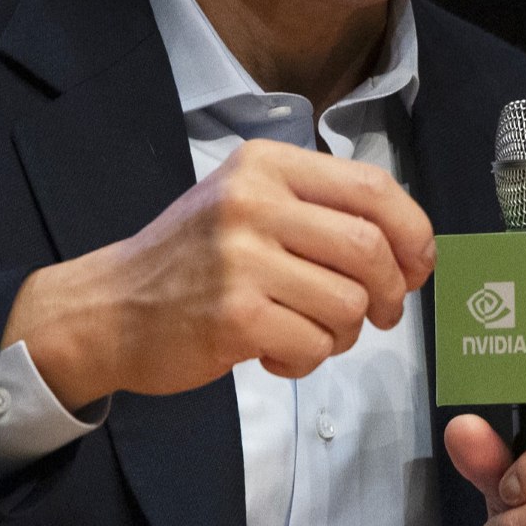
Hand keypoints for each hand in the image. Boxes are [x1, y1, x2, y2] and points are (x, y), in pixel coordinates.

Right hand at [2, 139, 434, 403]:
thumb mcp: (246, 203)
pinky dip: (308, 360)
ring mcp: (242, 259)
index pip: (373, 188)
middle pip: (370, 251)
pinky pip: (314, 345)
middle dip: (392, 294)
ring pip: (348, 305)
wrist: (108, 307)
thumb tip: (408, 246)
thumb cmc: (190, 259)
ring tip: (312, 333)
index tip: (417, 267)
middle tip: (382, 316)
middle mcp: (254, 202)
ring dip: (345, 333)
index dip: (413, 233)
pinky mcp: (234, 317)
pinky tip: (276, 354)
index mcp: (266, 165)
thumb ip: (317, 210)